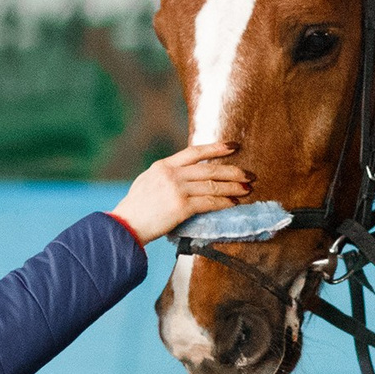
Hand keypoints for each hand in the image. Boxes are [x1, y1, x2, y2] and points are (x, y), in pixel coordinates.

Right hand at [111, 142, 251, 243]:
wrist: (125, 226)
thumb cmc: (136, 209)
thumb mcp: (148, 182)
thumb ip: (166, 175)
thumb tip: (187, 175)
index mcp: (163, 165)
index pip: (194, 152)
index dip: (216, 148)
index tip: (233, 147)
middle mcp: (171, 173)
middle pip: (209, 168)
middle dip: (232, 171)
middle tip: (249, 175)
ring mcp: (176, 189)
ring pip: (213, 185)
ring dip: (233, 188)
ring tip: (246, 189)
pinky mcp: (181, 206)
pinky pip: (209, 203)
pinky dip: (224, 203)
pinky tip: (234, 204)